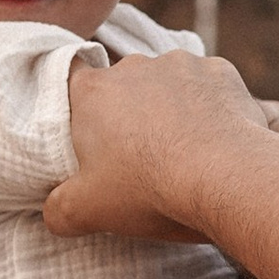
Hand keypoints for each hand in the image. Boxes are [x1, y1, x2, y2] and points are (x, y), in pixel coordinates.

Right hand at [49, 48, 268, 240]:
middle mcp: (133, 67)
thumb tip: (52, 213)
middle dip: (129, 113)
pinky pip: (210, 84)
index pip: (72, 81)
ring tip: (185, 148)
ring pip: (168, 82)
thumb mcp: (88, 211)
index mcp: (93, 93)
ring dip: (172, 107)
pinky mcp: (220, 71)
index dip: (81, 106)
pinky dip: (211, 105)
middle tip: (141, 154)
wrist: (226, 179)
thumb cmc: (150, 190)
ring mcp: (180, 64)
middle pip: (123, 86)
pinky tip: (217, 137)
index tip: (93, 132)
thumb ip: (59, 209)